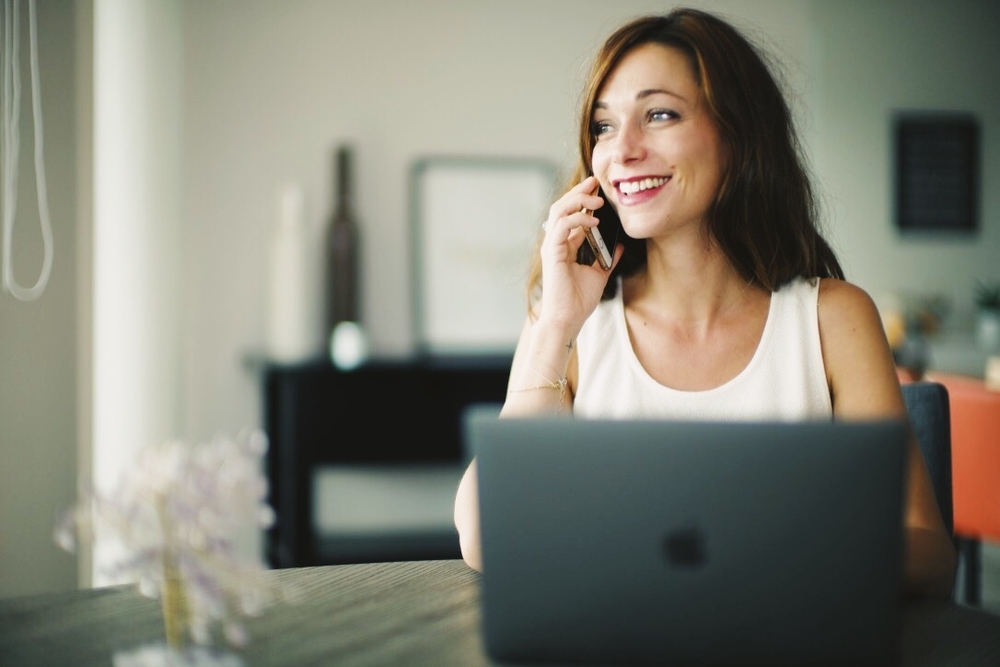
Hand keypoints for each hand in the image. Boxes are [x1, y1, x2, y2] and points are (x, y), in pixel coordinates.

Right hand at [537, 176, 621, 334]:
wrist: (568, 319)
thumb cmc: (579, 301)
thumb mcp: (600, 274)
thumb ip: (608, 257)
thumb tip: (619, 244)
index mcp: (565, 245)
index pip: (571, 214)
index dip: (583, 199)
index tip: (598, 189)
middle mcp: (556, 242)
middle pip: (562, 206)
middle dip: (579, 191)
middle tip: (595, 181)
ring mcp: (552, 246)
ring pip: (559, 211)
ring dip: (578, 200)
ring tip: (597, 200)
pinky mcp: (552, 252)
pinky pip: (562, 226)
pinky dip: (578, 219)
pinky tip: (594, 221)